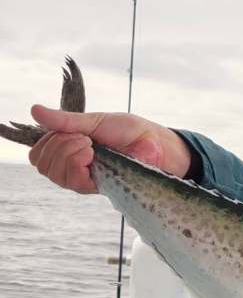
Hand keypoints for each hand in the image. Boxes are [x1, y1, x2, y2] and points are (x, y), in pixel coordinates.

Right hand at [28, 105, 191, 194]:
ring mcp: (84, 178)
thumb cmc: (129, 131)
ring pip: (55, 173)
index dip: (46, 141)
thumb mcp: (94, 120)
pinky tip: (91, 154)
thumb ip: (65, 120)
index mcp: (69, 149)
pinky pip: (72, 182)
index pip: (38, 154)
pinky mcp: (96, 187)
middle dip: (58, 144)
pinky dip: (77, 163)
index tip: (69, 129)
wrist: (153, 142)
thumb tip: (34, 110)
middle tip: (84, 137)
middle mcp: (73, 166)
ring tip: (90, 144)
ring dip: (68, 152)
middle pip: (43, 164)